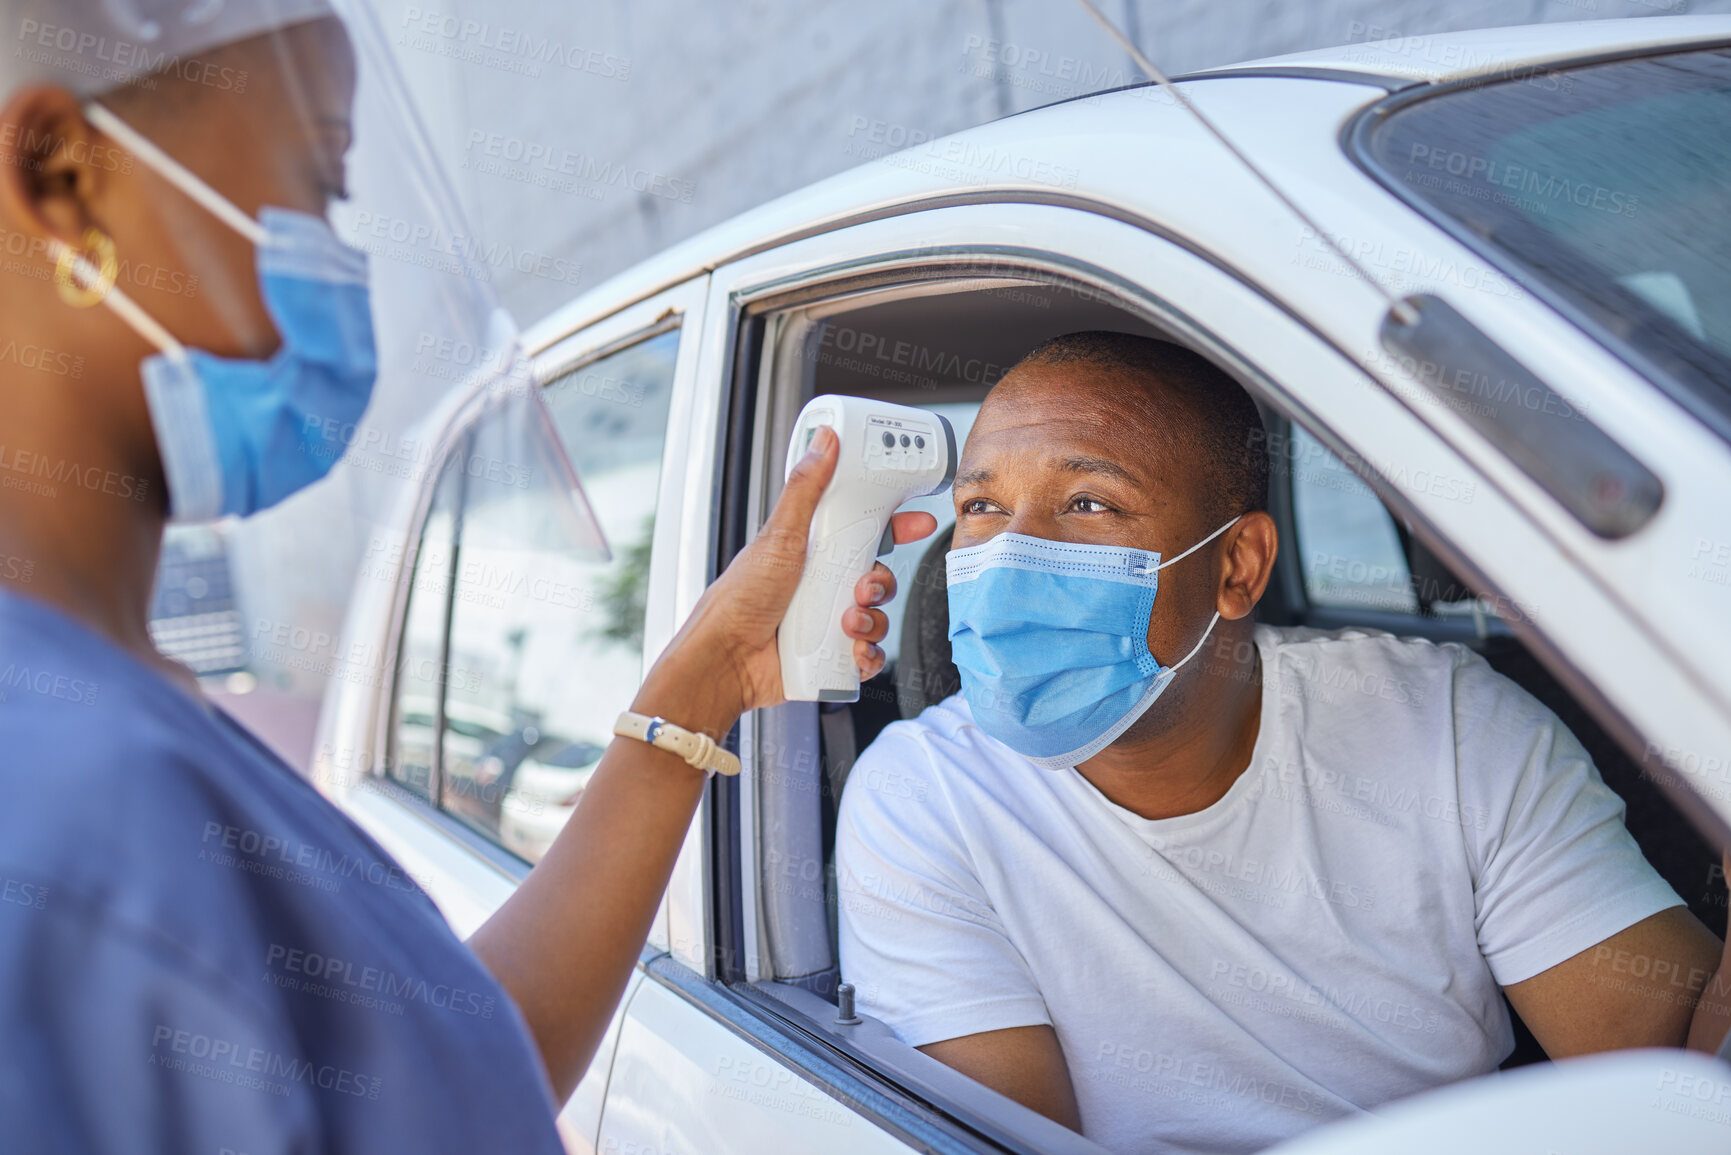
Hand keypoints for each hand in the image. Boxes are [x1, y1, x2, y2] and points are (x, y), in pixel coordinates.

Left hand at [634, 426, 936, 733]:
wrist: (726, 658)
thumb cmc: (741, 597)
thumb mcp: (779, 535)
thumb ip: (806, 489)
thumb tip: (825, 442)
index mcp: (814, 551)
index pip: (864, 532)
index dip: (895, 526)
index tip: (917, 521)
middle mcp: (823, 585)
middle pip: (878, 576)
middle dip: (881, 582)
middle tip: (863, 586)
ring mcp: (827, 621)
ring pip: (878, 616)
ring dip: (872, 620)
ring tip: (847, 622)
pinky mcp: (831, 655)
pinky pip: (869, 654)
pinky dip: (868, 654)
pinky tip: (852, 651)